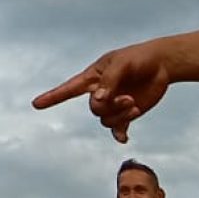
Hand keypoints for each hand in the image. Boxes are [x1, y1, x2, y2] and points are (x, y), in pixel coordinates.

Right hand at [32, 40, 171, 142]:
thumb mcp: (123, 64)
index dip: (52, 96)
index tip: (36, 104)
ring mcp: (113, 104)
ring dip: (120, 116)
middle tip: (128, 98)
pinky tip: (124, 139)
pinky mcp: (127, 113)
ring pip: (106, 120)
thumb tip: (97, 101)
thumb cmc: (139, 59)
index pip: (69, 89)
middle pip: (94, 109)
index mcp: (93, 77)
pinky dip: (120, 135)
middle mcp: (100, 93)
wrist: (162, 65)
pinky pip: (117, 130)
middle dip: (109, 106)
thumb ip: (109, 82)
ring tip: (134, 104)